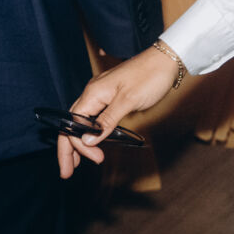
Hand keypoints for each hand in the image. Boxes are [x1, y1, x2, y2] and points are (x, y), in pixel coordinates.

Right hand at [56, 47, 180, 176]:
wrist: (166, 60)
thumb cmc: (150, 76)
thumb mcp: (128, 100)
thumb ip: (107, 121)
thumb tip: (87, 140)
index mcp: (93, 93)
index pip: (73, 124)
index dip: (78, 145)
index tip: (95, 158)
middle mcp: (92, 93)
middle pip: (70, 125)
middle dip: (67, 149)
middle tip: (67, 173)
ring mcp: (101, 94)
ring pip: (80, 122)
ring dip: (76, 144)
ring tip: (75, 164)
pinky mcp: (110, 97)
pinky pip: (92, 118)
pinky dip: (88, 133)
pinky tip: (90, 144)